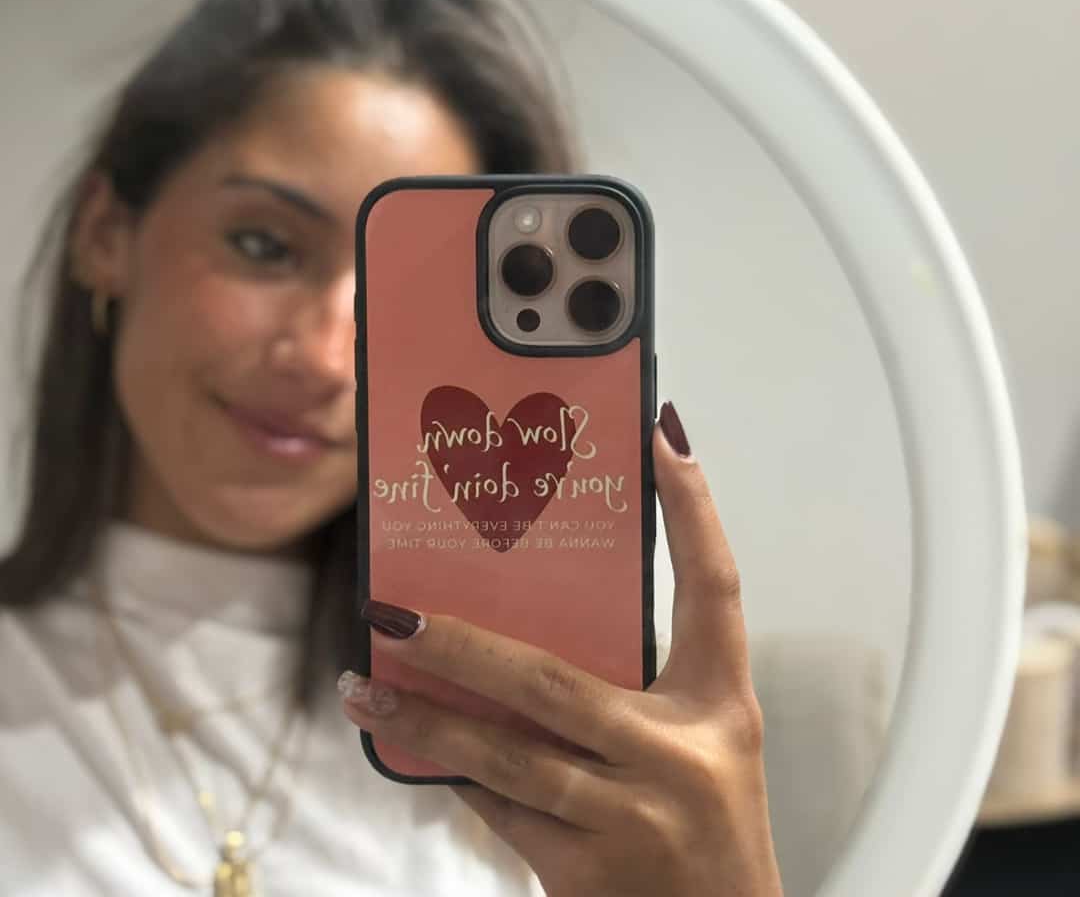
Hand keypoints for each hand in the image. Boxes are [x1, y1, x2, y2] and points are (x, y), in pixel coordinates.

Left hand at [340, 401, 782, 895]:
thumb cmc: (710, 828)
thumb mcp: (699, 744)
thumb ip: (635, 688)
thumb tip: (531, 622)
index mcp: (720, 705)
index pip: (715, 587)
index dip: (694, 508)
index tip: (660, 434)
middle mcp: (680, 754)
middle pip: (553, 680)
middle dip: (461, 647)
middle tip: (394, 613)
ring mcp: (632, 817)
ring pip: (505, 755)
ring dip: (425, 719)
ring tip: (364, 687)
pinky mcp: (586, 873)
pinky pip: (501, 812)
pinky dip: (456, 775)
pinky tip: (412, 747)